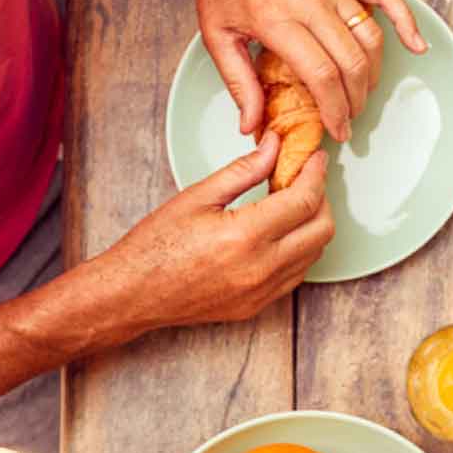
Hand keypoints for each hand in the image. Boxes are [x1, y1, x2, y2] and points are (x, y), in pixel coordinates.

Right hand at [98, 132, 335, 328]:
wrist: (130, 294)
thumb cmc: (155, 245)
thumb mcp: (198, 196)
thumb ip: (244, 170)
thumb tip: (275, 145)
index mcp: (245, 237)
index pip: (305, 200)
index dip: (316, 174)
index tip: (316, 158)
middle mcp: (260, 269)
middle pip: (322, 230)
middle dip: (321, 198)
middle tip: (305, 178)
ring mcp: (260, 293)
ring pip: (314, 254)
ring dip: (312, 225)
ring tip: (290, 202)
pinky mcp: (255, 307)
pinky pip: (295, 276)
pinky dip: (299, 250)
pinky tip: (279, 232)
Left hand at [184, 0, 425, 139]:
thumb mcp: (216, 34)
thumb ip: (238, 82)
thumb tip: (250, 124)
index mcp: (277, 19)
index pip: (320, 74)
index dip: (334, 109)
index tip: (336, 129)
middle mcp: (310, 0)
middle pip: (350, 60)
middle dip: (355, 99)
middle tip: (349, 118)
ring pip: (370, 35)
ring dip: (373, 72)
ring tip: (363, 93)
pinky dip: (406, 20)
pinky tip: (416, 44)